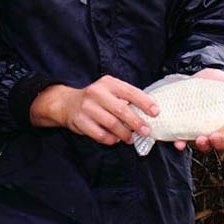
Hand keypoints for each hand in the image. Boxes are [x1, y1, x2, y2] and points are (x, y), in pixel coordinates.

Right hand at [29, 76, 159, 145]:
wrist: (67, 103)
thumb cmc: (97, 98)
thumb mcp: (110, 90)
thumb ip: (126, 98)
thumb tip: (149, 111)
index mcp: (108, 83)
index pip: (130, 91)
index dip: (144, 102)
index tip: (156, 112)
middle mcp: (97, 93)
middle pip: (121, 110)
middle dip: (136, 122)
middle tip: (147, 131)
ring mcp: (87, 107)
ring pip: (111, 124)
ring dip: (124, 134)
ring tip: (131, 138)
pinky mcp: (80, 121)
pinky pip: (100, 134)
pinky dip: (110, 139)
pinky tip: (116, 140)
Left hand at [172, 68, 223, 152]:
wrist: (196, 75)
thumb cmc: (217, 82)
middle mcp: (218, 130)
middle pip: (222, 144)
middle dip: (220, 142)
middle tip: (216, 135)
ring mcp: (202, 131)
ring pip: (205, 146)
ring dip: (203, 145)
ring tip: (200, 138)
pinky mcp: (185, 129)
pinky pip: (183, 141)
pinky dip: (181, 143)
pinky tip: (179, 143)